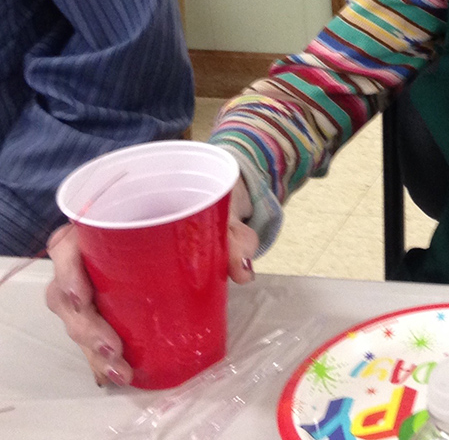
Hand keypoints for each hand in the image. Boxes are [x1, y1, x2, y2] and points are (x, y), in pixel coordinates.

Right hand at [45, 179, 259, 385]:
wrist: (201, 220)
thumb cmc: (196, 214)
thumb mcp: (217, 220)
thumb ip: (233, 238)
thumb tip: (242, 271)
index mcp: (104, 223)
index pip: (66, 245)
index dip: (66, 272)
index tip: (83, 298)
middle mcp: (90, 255)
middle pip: (66, 293)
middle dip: (85, 327)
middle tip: (113, 348)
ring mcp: (95, 283)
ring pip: (76, 319)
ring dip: (93, 348)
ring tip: (120, 369)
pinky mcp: (106, 306)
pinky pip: (92, 333)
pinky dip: (101, 356)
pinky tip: (120, 373)